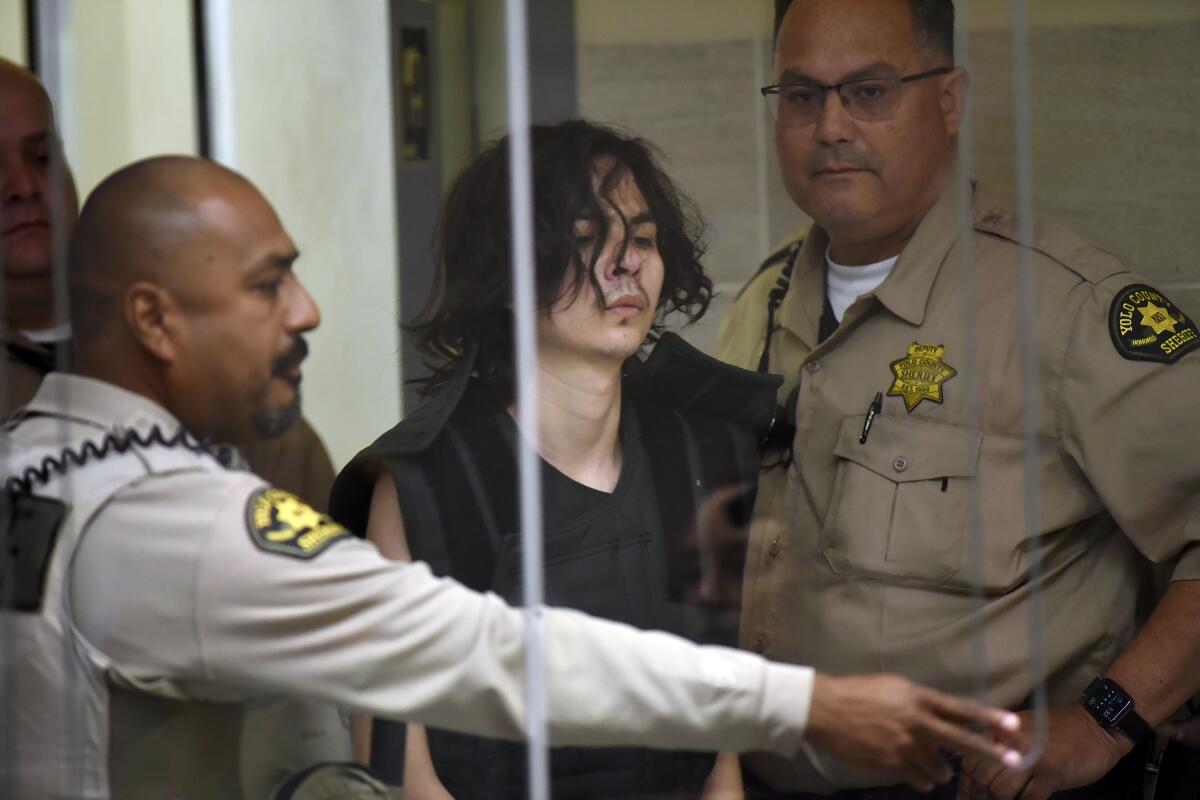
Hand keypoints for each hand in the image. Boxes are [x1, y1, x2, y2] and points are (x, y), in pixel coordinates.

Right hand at [806, 673, 1022, 792]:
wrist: (825, 709)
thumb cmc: (858, 693)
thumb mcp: (893, 688)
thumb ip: (920, 702)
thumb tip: (941, 716)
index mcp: (918, 697)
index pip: (961, 708)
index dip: (989, 718)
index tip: (1013, 725)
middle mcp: (917, 721)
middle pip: (962, 740)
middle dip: (990, 751)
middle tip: (1013, 760)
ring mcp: (906, 744)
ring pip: (940, 767)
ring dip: (939, 768)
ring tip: (931, 765)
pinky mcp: (893, 764)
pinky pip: (920, 778)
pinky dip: (921, 777)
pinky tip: (915, 772)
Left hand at [957, 704, 1129, 799]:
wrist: (1096, 725)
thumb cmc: (1058, 728)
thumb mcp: (1021, 729)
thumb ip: (999, 745)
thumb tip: (976, 770)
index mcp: (1000, 731)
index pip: (971, 760)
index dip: (964, 784)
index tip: (962, 798)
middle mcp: (1011, 743)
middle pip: (982, 778)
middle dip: (976, 798)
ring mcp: (1032, 759)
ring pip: (1001, 791)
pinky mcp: (1052, 774)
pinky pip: (1029, 798)